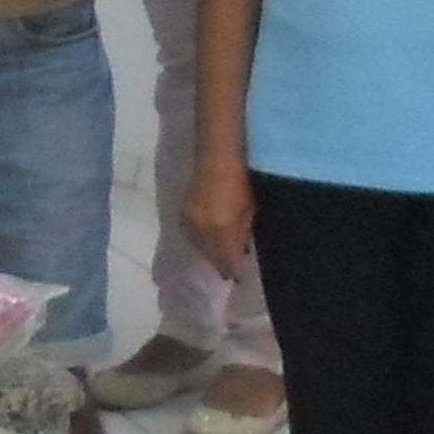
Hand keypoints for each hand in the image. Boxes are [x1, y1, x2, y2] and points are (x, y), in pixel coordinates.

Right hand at [183, 153, 255, 280]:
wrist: (217, 155)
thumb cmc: (241, 180)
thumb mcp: (250, 209)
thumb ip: (243, 233)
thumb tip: (242, 251)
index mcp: (221, 229)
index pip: (227, 261)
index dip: (234, 271)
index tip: (240, 278)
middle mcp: (201, 229)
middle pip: (211, 257)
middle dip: (221, 264)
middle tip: (231, 270)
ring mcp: (189, 221)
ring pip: (200, 247)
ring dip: (211, 253)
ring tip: (221, 254)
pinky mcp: (183, 213)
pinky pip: (193, 236)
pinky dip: (202, 241)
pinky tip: (209, 239)